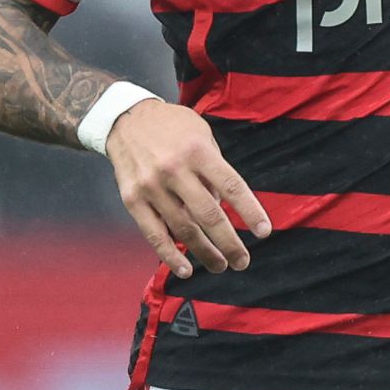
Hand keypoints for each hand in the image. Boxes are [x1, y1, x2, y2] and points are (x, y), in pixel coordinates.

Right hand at [105, 97, 270, 278]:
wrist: (125, 119)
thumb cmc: (171, 127)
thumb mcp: (201, 134)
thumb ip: (214, 169)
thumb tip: (221, 206)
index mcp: (197, 151)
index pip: (231, 187)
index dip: (250, 211)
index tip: (264, 232)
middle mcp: (174, 169)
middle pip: (209, 215)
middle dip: (230, 243)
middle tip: (242, 261)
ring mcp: (151, 186)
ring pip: (184, 229)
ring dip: (205, 253)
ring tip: (220, 266)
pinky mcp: (133, 199)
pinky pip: (154, 233)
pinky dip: (170, 255)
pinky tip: (185, 270)